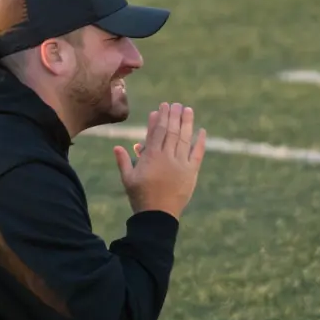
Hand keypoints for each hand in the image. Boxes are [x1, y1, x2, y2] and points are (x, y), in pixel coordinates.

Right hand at [113, 102, 205, 219]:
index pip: (157, 132)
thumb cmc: (140, 197)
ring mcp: (180, 164)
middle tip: (176, 104)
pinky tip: (202, 131)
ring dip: (187, 123)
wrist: (158, 215)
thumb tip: (117, 146)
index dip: (160, 118)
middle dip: (173, 116)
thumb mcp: (127, 179)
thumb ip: (123, 161)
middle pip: (171, 131)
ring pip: (184, 139)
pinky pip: (197, 154)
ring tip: (188, 110)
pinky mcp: (191, 173)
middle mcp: (167, 157)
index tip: (162, 106)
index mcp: (151, 157)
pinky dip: (200, 142)